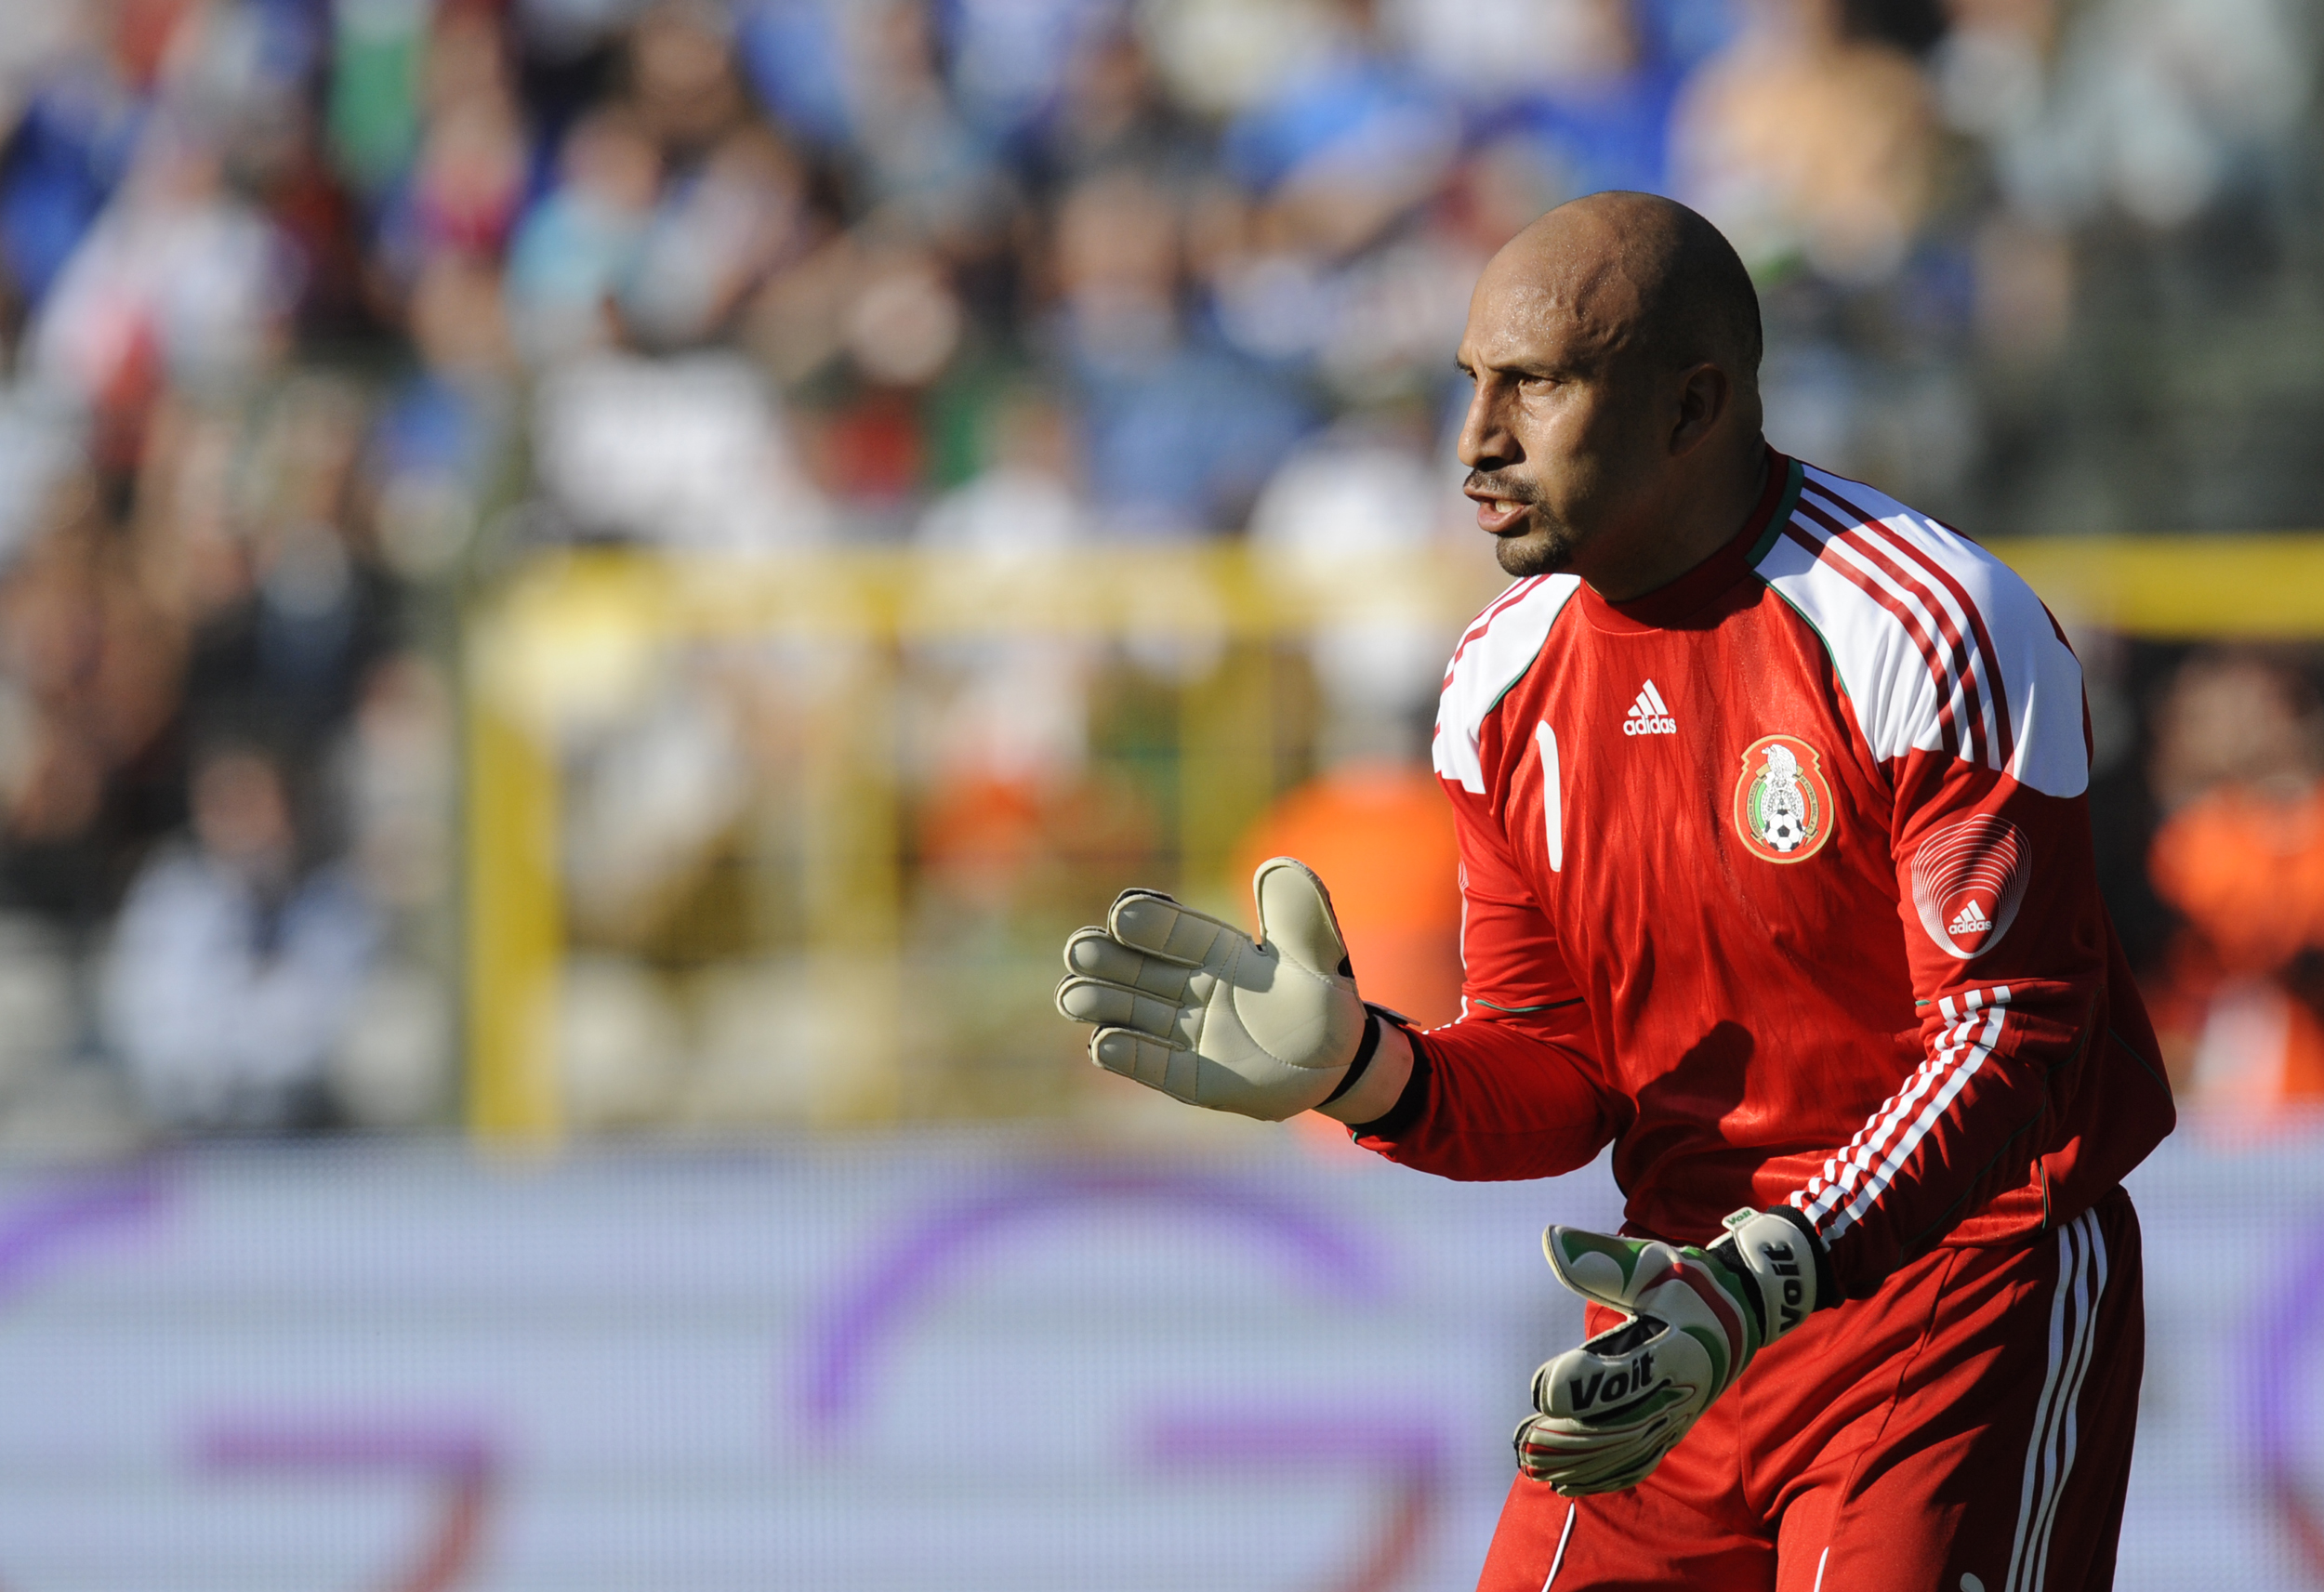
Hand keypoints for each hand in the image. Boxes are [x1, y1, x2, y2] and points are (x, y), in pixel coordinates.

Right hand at [1054, 857, 1370, 1119]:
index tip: (1124, 912)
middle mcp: (1194, 988)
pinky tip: (1102, 1044)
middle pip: (1141, 971)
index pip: (1179, 933)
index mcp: (1221, 952)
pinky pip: (1155, 1066)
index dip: (1153, 923)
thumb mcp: (1320, 955)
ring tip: (1072, 996)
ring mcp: (1188, 1034)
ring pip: (1135, 1014)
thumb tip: (1276, 865)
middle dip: (1109, 960)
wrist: (1338, 1064)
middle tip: (1079, 949)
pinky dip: (1130, 1055)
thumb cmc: (1324, 999)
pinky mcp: (1190, 1077)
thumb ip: (1298, 915)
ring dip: (1103, 1004)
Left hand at [1511, 1208, 1825, 1494]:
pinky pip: (1639, 1461)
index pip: (1626, 1376)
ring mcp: (1679, 1414)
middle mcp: (1681, 1389)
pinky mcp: (1674, 1429)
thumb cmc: (1685, 1280)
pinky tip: (1567, 1483)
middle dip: (1570, 1439)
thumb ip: (1598, 1258)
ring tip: (1533, 1466)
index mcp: (1678, 1346)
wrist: (1741, 1311)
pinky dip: (1603, 1476)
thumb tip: (1549, 1239)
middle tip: (1524, 1443)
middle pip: (1622, 1425)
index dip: (1583, 1387)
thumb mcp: (1648, 1262)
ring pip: (1626, 1450)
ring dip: (1579, 1463)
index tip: (1540, 1389)